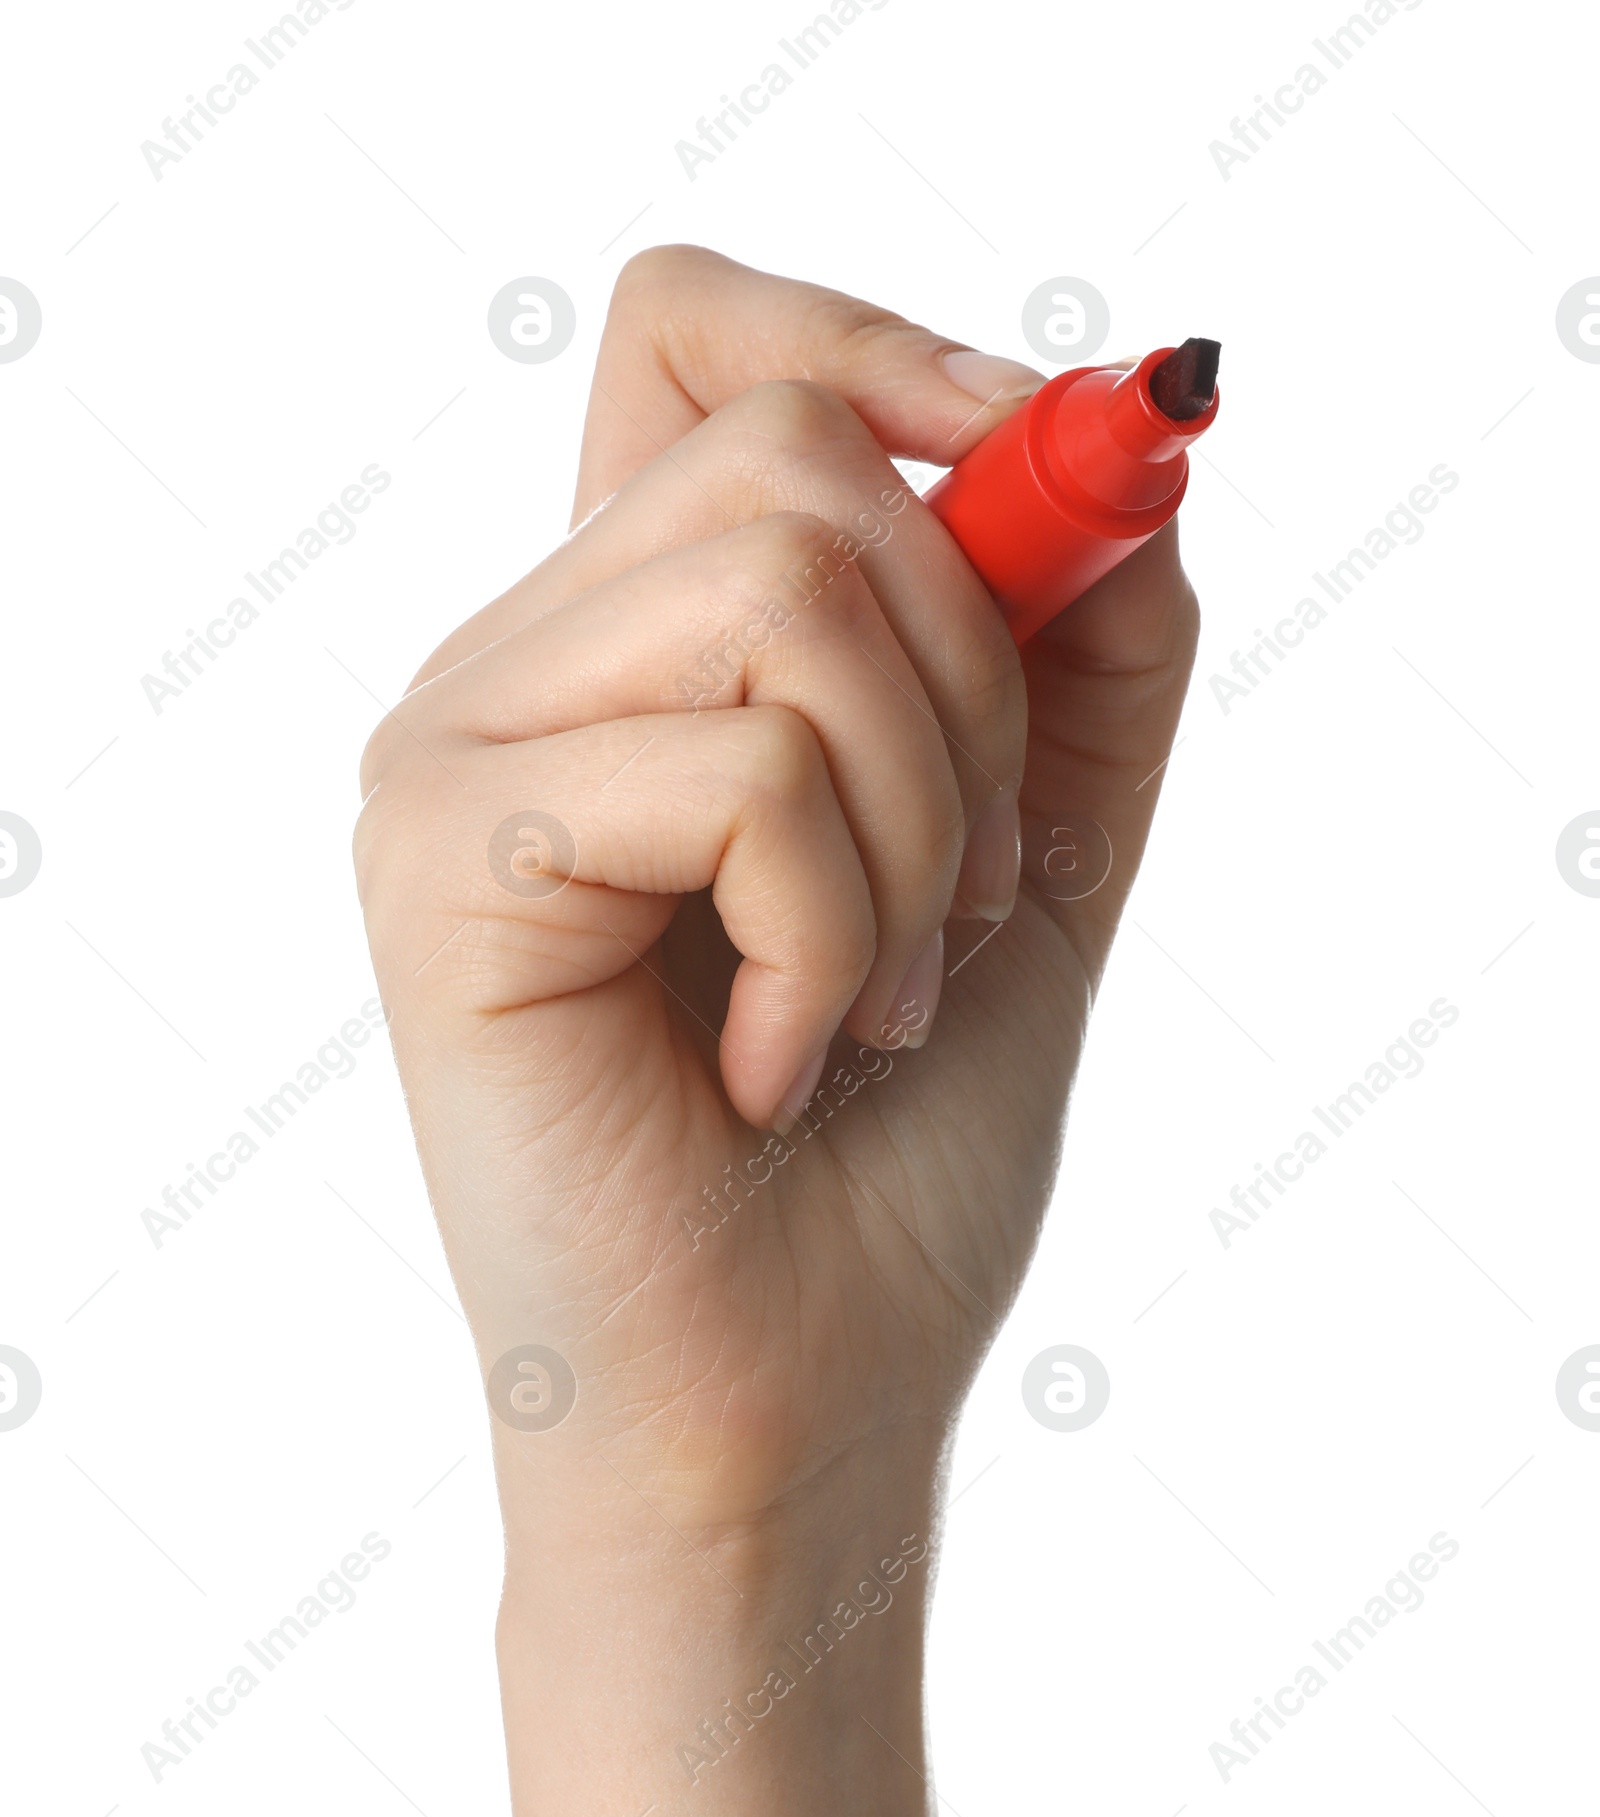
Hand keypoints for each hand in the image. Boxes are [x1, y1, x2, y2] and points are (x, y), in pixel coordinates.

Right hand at [356, 247, 1198, 1542]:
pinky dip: (835, 932)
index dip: (878, 346)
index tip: (1037, 457)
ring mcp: (453, 756)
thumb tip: (1127, 455)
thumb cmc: (882, 1168)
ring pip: (783, 589)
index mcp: (629, 654)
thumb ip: (1079, 660)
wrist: (782, 1406)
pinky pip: (740, 767)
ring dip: (921, 825)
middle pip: (791, 459)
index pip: (695, 336)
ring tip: (876, 1001)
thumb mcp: (1035, 868)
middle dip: (976, 687)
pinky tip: (773, 1067)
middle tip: (967, 901)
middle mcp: (515, 671)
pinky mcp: (442, 862)